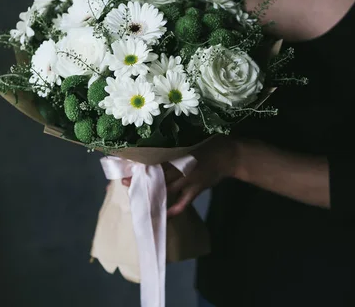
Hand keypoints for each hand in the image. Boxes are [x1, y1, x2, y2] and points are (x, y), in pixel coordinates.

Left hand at [118, 135, 239, 216]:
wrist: (229, 155)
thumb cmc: (209, 144)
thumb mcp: (191, 139)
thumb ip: (176, 145)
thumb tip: (158, 145)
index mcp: (178, 152)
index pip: (156, 158)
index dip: (141, 162)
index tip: (127, 164)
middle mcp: (181, 166)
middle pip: (157, 174)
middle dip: (141, 179)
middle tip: (125, 183)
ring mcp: (189, 179)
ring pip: (167, 189)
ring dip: (153, 194)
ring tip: (138, 199)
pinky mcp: (196, 189)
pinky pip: (183, 202)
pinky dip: (174, 209)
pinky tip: (164, 215)